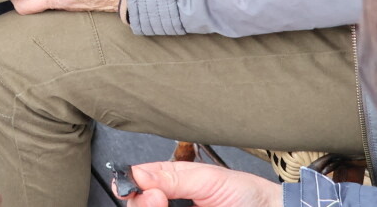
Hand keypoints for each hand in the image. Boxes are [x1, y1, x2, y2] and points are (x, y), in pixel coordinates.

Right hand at [121, 162, 281, 206]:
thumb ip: (171, 177)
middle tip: (159, 199)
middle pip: (138, 204)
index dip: (131, 186)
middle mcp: (170, 202)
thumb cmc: (245, 194)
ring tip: (165, 205)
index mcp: (170, 181)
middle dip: (143, 203)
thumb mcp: (207, 179)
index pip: (138, 183)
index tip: (136, 189)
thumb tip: (137, 174)